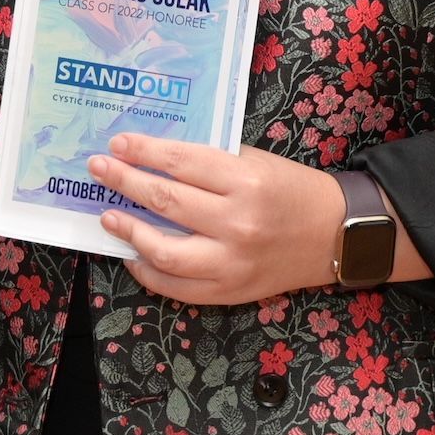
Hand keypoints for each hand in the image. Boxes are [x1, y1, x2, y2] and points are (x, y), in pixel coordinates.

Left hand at [89, 133, 341, 304]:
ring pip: (164, 251)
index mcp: (245, 182)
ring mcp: (232, 263)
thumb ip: (209, 162)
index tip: (117, 143)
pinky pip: (178, 288)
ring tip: (108, 215)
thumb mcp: (256, 162)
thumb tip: (152, 157)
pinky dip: (149, 271)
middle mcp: (237, 223)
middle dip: (124, 182)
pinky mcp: (231, 291)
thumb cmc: (291, 190)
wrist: (336, 235)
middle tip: (99, 169)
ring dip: (129, 231)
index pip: (180, 163)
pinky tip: (133, 253)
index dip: (143, 152)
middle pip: (165, 202)